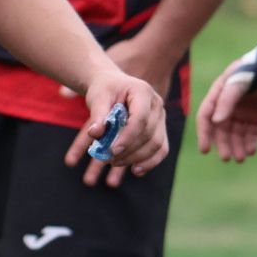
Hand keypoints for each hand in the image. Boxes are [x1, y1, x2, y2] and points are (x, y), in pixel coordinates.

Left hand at [58, 34, 176, 185]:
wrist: (112, 86)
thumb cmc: (104, 89)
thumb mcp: (98, 97)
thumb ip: (97, 114)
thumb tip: (95, 133)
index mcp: (142, 91)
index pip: (140, 118)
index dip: (127, 137)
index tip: (112, 150)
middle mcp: (156, 104)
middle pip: (148, 134)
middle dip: (129, 150)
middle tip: (109, 158)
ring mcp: (161, 118)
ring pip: (156, 144)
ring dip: (137, 158)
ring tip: (115, 163)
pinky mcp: (160, 130)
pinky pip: (161, 149)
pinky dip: (150, 162)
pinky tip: (136, 170)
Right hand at [195, 56, 256, 163]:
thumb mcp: (241, 81)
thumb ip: (227, 100)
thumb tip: (215, 121)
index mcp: (219, 94)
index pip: (206, 116)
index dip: (204, 133)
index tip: (205, 150)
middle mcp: (229, 105)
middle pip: (221, 129)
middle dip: (223, 144)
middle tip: (228, 158)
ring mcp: (243, 111)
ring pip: (235, 134)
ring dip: (236, 146)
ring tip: (241, 158)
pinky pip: (250, 134)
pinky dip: (250, 143)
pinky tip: (252, 151)